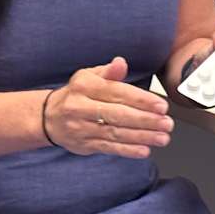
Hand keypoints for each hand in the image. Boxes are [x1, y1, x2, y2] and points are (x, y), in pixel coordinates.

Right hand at [44, 56, 173, 158]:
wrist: (47, 117)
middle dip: (146, 120)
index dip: (141, 100)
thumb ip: (108, 72)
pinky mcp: (84, 144)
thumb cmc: (77, 94)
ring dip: (142, 137)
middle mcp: (81, 107)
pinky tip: (144, 150)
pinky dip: (128, 150)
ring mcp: (81, 128)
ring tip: (162, 137)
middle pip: (118, 115)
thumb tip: (121, 63)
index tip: (161, 106)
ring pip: (115, 133)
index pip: (117, 92)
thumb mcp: (88, 76)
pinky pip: (108, 148)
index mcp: (85, 86)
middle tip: (167, 123)